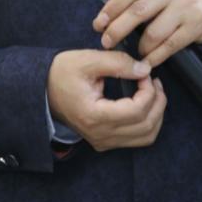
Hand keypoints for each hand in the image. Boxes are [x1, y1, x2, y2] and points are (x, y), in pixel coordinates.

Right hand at [46, 49, 166, 151]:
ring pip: (146, 137)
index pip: (137, 111)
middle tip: (153, 80)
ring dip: (156, 113)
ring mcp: (103, 142)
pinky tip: (145, 103)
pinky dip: (148, 122)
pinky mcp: (105, 141)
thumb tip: (144, 69)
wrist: (43, 91)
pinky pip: (137, 139)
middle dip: (158, 101)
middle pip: (146, 126)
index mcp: (94, 116)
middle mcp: (100, 135)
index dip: (149, 90)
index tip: (145, 72)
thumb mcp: (87, 60)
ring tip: (152, 91)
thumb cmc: (62, 73)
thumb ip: (118, 63)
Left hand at [93, 0, 201, 68]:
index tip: (98, 24)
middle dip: (117, 30)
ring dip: (139, 46)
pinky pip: (169, 46)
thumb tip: (109, 15)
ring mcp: (187, 6)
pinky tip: (147, 60)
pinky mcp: (196, 25)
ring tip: (133, 52)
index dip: (111, 9)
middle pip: (138, 11)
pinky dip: (155, 56)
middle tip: (106, 42)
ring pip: (153, 32)